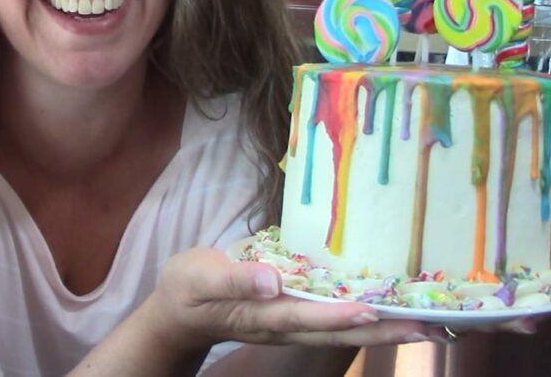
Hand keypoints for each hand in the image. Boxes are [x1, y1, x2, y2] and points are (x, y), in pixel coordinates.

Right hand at [145, 247, 443, 352]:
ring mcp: (290, 324)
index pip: (306, 317)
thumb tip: (271, 281)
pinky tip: (390, 311)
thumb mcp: (201, 279)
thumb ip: (235, 280)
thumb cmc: (189, 289)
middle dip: (384, 332)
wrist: (180, 311)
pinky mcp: (293, 316)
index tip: (374, 312)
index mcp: (261, 314)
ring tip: (429, 325)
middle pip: (338, 332)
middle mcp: (283, 324)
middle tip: (432, 328)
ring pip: (342, 330)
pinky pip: (335, 320)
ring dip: (385, 330)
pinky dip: (366, 319)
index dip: (339, 316)